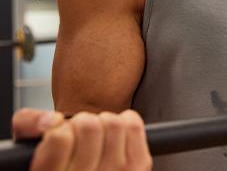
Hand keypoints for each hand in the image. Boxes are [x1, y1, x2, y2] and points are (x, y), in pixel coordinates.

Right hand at [12, 108, 151, 170]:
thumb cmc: (57, 162)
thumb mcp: (27, 147)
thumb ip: (27, 123)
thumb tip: (54, 120)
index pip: (60, 137)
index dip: (59, 128)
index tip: (60, 135)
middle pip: (89, 125)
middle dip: (82, 122)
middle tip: (79, 135)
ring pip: (112, 123)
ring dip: (103, 122)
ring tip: (96, 137)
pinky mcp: (139, 167)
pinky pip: (132, 124)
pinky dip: (124, 121)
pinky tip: (114, 135)